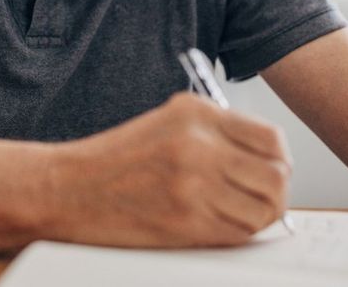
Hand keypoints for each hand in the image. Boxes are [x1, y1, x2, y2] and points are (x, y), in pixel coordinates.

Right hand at [45, 92, 291, 247]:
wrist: (66, 189)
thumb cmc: (115, 159)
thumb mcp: (167, 122)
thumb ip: (216, 132)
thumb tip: (268, 159)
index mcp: (196, 114)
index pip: (271, 138)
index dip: (280, 160)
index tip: (273, 170)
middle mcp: (199, 144)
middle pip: (276, 176)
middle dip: (277, 193)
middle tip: (264, 200)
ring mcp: (194, 184)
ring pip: (263, 209)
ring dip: (260, 217)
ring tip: (242, 216)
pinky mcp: (186, 221)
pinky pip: (238, 233)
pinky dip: (238, 233)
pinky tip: (220, 226)